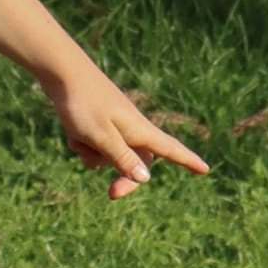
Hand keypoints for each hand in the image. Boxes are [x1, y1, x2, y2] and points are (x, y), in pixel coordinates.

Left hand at [43, 65, 209, 201]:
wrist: (62, 73)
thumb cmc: (83, 105)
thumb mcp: (102, 137)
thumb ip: (122, 158)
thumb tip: (145, 177)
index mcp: (138, 130)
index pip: (170, 149)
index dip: (188, 160)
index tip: (205, 169)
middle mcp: (130, 127)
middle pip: (137, 161)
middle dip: (124, 178)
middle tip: (112, 194)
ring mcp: (113, 124)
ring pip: (109, 154)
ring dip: (93, 153)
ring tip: (80, 135)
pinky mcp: (97, 121)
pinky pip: (94, 144)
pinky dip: (83, 143)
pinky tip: (72, 131)